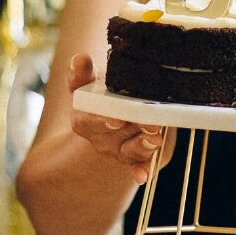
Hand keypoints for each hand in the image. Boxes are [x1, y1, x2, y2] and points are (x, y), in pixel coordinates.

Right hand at [66, 54, 164, 184]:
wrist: (120, 104)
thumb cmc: (104, 90)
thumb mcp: (91, 80)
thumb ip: (83, 72)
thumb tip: (79, 59)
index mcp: (83, 117)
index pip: (89, 120)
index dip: (103, 120)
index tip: (117, 120)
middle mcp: (98, 136)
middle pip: (115, 134)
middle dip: (134, 128)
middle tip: (151, 123)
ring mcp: (115, 149)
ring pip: (128, 150)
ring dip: (142, 147)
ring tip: (155, 140)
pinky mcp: (132, 157)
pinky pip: (137, 165)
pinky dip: (142, 169)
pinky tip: (144, 174)